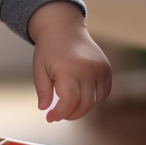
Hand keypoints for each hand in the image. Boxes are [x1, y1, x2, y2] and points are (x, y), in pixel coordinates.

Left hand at [27, 1, 112, 121]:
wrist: (63, 27)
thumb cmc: (48, 48)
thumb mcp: (39, 69)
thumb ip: (43, 90)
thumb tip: (44, 109)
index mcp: (68, 70)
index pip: (69, 102)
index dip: (59, 114)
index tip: (50, 118)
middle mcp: (87, 70)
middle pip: (84, 104)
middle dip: (70, 114)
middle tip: (59, 114)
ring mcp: (100, 69)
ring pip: (96, 101)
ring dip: (83, 109)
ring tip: (69, 106)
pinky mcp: (106, 68)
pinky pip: (105, 92)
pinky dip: (95, 99)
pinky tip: (82, 98)